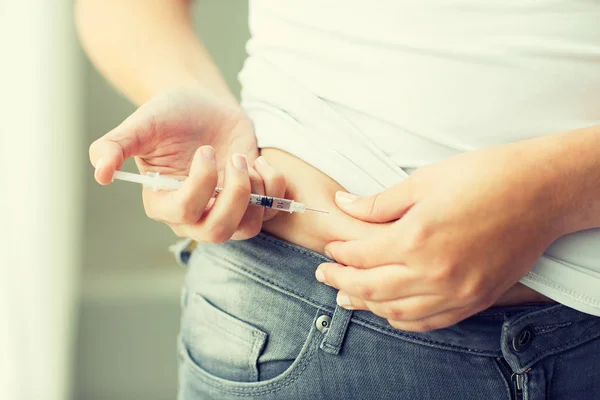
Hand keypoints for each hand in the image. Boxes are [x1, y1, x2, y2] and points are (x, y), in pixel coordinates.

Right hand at [89, 88, 284, 241]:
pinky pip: (270, 211)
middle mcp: (194, 215)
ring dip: (255, 193)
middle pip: (217, 231)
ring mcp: (224, 210)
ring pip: (247, 229)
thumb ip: (115, 145)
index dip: (201, 184)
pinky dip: (273, 187)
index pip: (183, 213)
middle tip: (234, 160)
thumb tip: (100, 173)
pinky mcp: (251, 200)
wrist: (203, 106)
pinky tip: (259, 162)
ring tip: (246, 161)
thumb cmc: (171, 114)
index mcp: (163, 202)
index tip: (206, 150)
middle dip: (234, 196)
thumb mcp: (142, 123)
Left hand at [316, 143, 559, 331]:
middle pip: (371, 288)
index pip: (361, 255)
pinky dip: (402, 319)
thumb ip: (379, 202)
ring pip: (396, 311)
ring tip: (347, 296)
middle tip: (324, 274)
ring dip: (366, 304)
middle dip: (340, 281)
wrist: (542, 191)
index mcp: (416, 237)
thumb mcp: (425, 180)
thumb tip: (344, 205)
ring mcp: (457, 292)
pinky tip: (388, 310)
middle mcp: (434, 272)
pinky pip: (429, 322)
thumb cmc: (485, 177)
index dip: (339, 252)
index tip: (330, 247)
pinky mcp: (475, 300)